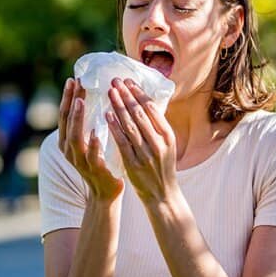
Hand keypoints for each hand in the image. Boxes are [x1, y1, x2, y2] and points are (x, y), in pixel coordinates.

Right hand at [58, 77, 123, 202]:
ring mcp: (80, 160)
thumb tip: (94, 97)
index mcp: (67, 141)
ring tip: (81, 100)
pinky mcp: (94, 170)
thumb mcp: (90, 140)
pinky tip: (96, 132)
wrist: (105, 192)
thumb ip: (89, 124)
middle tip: (76, 82)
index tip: (73, 79)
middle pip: (67, 121)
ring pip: (75, 137)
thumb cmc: (100, 161)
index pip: (65, 114)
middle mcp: (69, 150)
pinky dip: (93, 144)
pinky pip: (91, 156)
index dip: (68, 97)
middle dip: (71, 101)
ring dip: (77, 118)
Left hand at [106, 78, 178, 205]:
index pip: (153, 109)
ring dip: (119, 107)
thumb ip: (157, 127)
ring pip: (130, 125)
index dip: (139, 93)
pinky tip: (107, 115)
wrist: (162, 195)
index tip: (128, 81)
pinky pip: (122, 142)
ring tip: (110, 92)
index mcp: (168, 136)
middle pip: (140, 114)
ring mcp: (146, 154)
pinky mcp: (133, 164)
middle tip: (115, 81)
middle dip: (127, 95)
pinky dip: (114, 127)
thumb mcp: (167, 145)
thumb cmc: (162, 167)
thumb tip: (145, 102)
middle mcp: (159, 143)